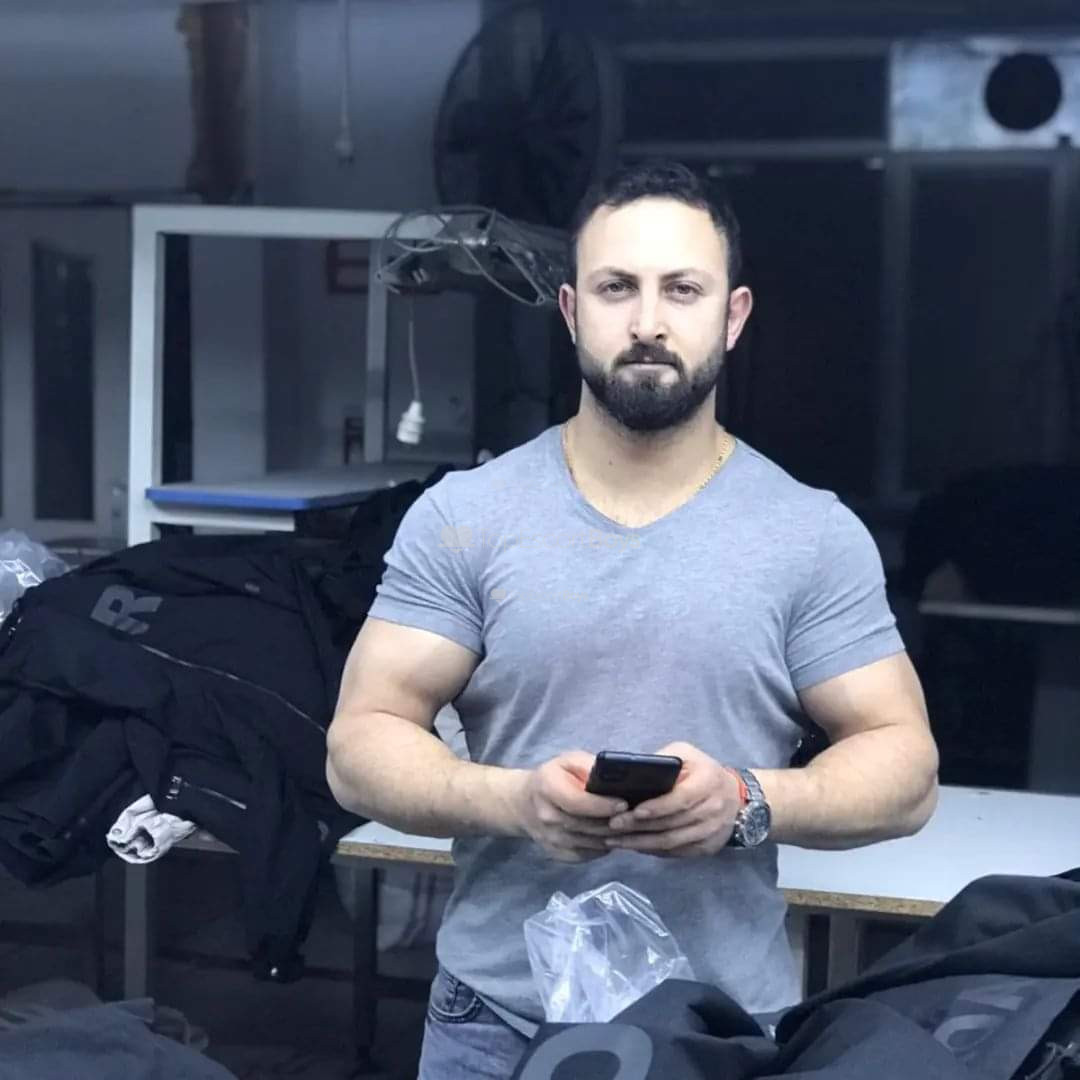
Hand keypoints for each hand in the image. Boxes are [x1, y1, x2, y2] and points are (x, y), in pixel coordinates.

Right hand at [513, 752, 626, 862]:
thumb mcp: (568, 761)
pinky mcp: (558, 854)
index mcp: (547, 788)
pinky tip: (613, 834)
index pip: (578, 803)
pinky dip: (604, 846)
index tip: (624, 803)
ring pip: (592, 843)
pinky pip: (589, 854)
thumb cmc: (553, 778)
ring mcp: (551, 839)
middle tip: (636, 816)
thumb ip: (589, 766)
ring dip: (614, 836)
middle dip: (616, 822)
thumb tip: (614, 776)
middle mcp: (547, 817)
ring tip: (630, 825)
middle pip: (589, 826)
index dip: (603, 805)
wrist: (524, 804)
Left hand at [605, 742, 742, 857]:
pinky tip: (633, 846)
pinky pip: (676, 853)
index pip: (682, 798)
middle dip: (639, 827)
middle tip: (612, 826)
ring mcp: (712, 832)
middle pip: (672, 824)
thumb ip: (663, 760)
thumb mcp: (686, 753)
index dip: (657, 807)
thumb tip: (631, 772)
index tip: (634, 810)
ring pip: (672, 842)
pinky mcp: (707, 848)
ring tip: (615, 840)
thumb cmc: (702, 770)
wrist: (735, 796)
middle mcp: (714, 809)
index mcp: (708, 781)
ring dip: (641, 843)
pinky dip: (653, 851)